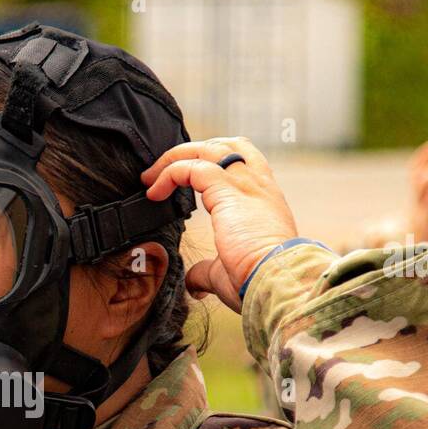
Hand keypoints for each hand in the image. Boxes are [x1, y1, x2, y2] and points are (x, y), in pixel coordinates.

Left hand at [143, 137, 296, 312]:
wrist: (277, 279)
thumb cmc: (257, 280)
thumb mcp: (227, 273)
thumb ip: (207, 272)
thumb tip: (195, 283)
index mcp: (264, 198)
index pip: (241, 159)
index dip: (211, 162)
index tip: (183, 181)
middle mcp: (257, 183)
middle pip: (223, 145)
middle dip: (189, 152)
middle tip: (160, 173)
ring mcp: (244, 182)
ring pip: (205, 149)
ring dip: (174, 159)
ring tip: (150, 178)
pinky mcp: (227, 188)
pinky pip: (191, 167)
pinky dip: (169, 173)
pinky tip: (154, 193)